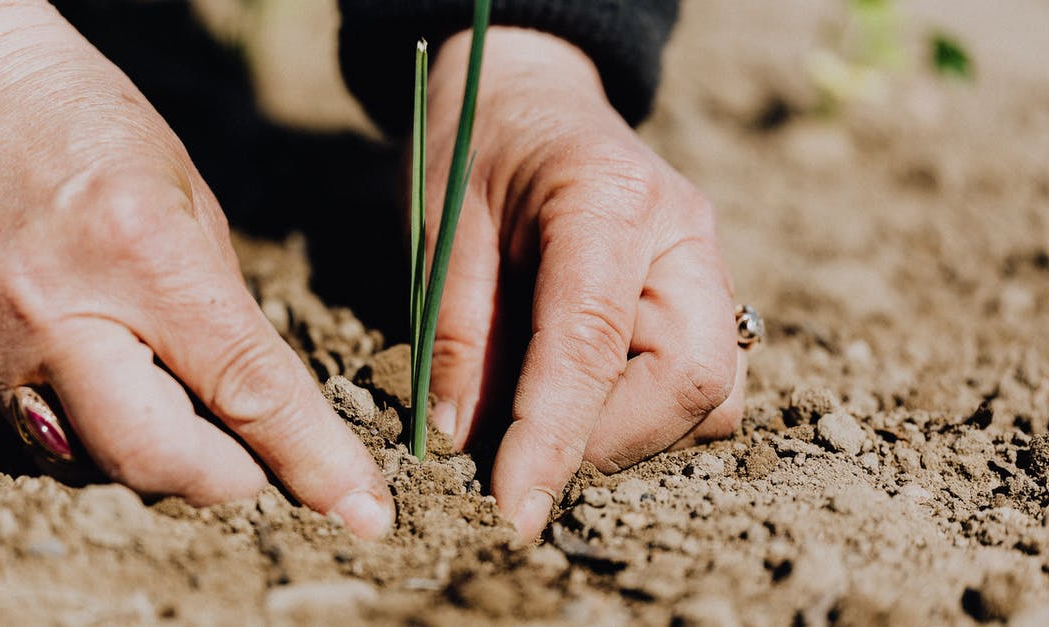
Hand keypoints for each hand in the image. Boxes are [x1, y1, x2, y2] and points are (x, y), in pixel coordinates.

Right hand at [0, 0, 392, 537]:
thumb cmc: (86, 123)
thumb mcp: (190, 200)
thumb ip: (225, 313)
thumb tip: (260, 408)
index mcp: (139, 253)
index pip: (244, 388)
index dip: (311, 460)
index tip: (361, 512)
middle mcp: (53, 314)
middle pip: (158, 461)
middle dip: (227, 479)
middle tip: (257, 460)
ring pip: (97, 464)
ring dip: (158, 454)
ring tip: (171, 392)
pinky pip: (39, 440)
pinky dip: (91, 426)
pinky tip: (101, 370)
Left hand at [424, 28, 746, 541]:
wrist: (529, 93)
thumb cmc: (476, 145)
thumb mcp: (441, 223)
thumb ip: (455, 329)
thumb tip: (463, 439)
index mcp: (608, 199)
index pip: (593, 343)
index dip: (553, 438)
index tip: (513, 510)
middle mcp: (682, 234)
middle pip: (692, 380)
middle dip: (606, 442)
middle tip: (522, 455)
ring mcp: (706, 263)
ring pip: (711, 394)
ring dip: (630, 433)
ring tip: (545, 420)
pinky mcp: (704, 293)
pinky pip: (703, 382)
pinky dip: (645, 413)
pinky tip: (581, 394)